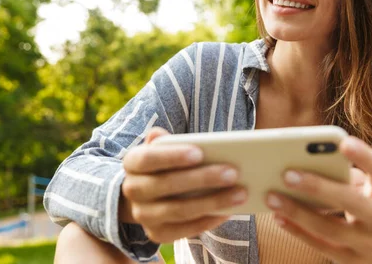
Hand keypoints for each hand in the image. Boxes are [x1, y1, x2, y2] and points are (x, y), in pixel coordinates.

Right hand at [120, 127, 247, 242]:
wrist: (145, 196)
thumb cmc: (163, 165)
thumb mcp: (161, 149)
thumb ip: (165, 142)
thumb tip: (166, 136)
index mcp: (132, 163)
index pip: (148, 158)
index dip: (172, 156)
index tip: (200, 152)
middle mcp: (132, 190)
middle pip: (166, 185)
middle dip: (201, 179)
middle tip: (233, 172)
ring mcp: (142, 215)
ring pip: (178, 210)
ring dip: (212, 202)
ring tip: (240, 193)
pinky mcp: (157, 235)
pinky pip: (184, 230)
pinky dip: (208, 221)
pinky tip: (229, 211)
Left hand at [265, 136, 371, 263]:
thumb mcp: (371, 191)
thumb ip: (346, 176)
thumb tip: (303, 161)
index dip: (364, 156)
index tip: (343, 142)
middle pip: (351, 202)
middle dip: (319, 188)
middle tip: (287, 174)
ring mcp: (369, 244)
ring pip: (330, 229)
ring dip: (298, 212)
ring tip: (272, 196)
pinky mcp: (352, 261)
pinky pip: (320, 246)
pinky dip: (297, 231)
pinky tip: (278, 217)